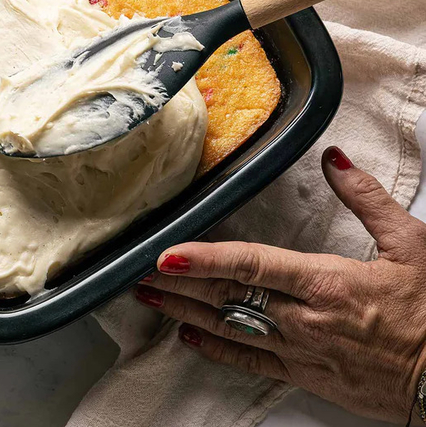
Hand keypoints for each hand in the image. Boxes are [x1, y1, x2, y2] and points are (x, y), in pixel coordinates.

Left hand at [134, 147, 425, 423]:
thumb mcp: (411, 245)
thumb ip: (366, 199)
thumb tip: (335, 159)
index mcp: (325, 282)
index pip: (250, 265)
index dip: (204, 258)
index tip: (167, 254)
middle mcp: (305, 319)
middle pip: (226, 297)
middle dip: (178, 284)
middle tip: (138, 273)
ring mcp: (302, 352)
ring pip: (229, 330)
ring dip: (184, 312)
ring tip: (149, 298)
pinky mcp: (306, 376)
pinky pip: (251, 362)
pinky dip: (216, 349)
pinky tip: (190, 337)